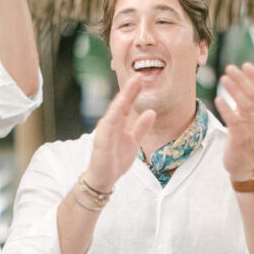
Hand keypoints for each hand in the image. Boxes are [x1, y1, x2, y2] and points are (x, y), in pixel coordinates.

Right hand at [84, 77, 155, 192]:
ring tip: (132, 84)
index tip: (142, 79)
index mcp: (119, 123)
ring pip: (115, 109)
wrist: (104, 178)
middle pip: (121, 103)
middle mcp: (111, 123)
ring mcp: (105, 130)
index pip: (127, 104)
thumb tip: (151, 112)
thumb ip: (141, 127)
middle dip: (129, 89)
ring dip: (124, 96)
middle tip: (138, 75)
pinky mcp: (101, 139)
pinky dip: (115, 113)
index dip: (134, 92)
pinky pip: (109, 124)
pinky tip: (122, 103)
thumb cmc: (116, 160)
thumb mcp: (134, 141)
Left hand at [215, 62, 253, 179]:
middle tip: (230, 68)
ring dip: (234, 89)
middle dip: (242, 79)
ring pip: (245, 105)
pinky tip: (218, 99)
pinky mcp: (239, 138)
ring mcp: (249, 128)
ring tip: (223, 78)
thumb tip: (239, 89)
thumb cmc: (241, 144)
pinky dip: (226, 109)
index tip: (246, 64)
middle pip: (252, 94)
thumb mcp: (245, 122)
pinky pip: (234, 121)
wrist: (244, 167)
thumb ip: (244, 107)